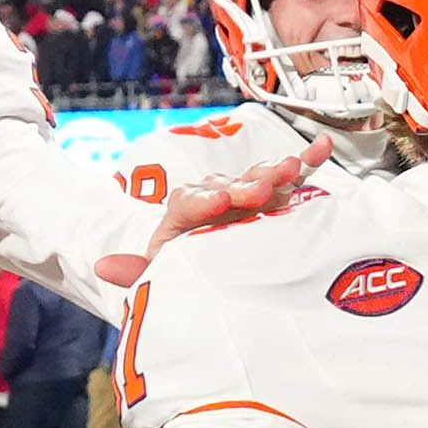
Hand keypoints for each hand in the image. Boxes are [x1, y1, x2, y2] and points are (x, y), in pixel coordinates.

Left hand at [94, 134, 332, 287]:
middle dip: (246, 184)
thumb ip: (139, 274)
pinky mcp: (277, 202)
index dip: (202, 200)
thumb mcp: (162, 279)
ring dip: (276, 170)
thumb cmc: (188, 279)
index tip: (220, 203)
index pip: (187, 201)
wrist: (217, 280)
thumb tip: (105, 266)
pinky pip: (292, 179)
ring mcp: (248, 199)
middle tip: (262, 188)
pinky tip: (322, 148)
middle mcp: (216, 200)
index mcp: (184, 217)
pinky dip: (307, 162)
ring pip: (259, 178)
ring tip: (294, 168)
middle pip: (228, 184)